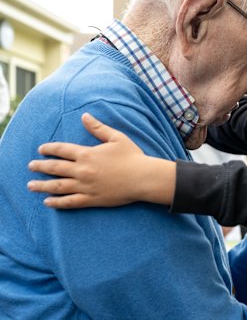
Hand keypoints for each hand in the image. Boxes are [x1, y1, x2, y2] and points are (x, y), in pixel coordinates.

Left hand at [27, 113, 175, 207]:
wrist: (143, 178)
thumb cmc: (133, 156)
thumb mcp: (116, 137)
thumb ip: (98, 128)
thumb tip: (85, 116)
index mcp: (87, 154)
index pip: (61, 150)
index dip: (49, 149)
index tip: (41, 150)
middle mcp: (82, 170)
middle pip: (54, 168)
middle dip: (40, 166)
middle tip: (31, 166)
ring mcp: (85, 186)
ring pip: (57, 186)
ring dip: (42, 185)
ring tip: (31, 185)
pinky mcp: (91, 199)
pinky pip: (70, 202)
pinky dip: (57, 203)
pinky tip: (48, 202)